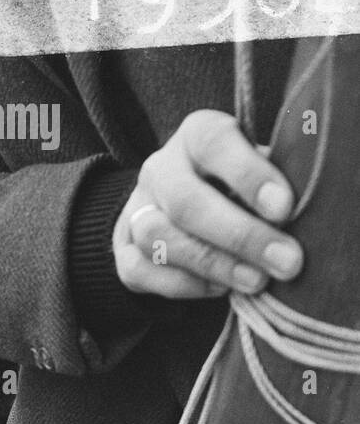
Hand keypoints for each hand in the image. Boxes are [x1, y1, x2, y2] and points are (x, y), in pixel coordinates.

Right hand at [114, 110, 302, 300]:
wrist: (177, 209)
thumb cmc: (237, 186)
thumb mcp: (260, 168)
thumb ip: (275, 183)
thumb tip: (302, 218)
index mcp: (197, 135)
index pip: (215, 145)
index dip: (249, 175)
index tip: (285, 209)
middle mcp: (160, 169)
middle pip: (187, 203)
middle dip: (240, 236)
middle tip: (285, 262)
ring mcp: (136, 211)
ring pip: (160, 240)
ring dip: (213, 265)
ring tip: (257, 281)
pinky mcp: (122, 252)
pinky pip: (143, 273)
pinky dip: (185, 285)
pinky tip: (221, 289)